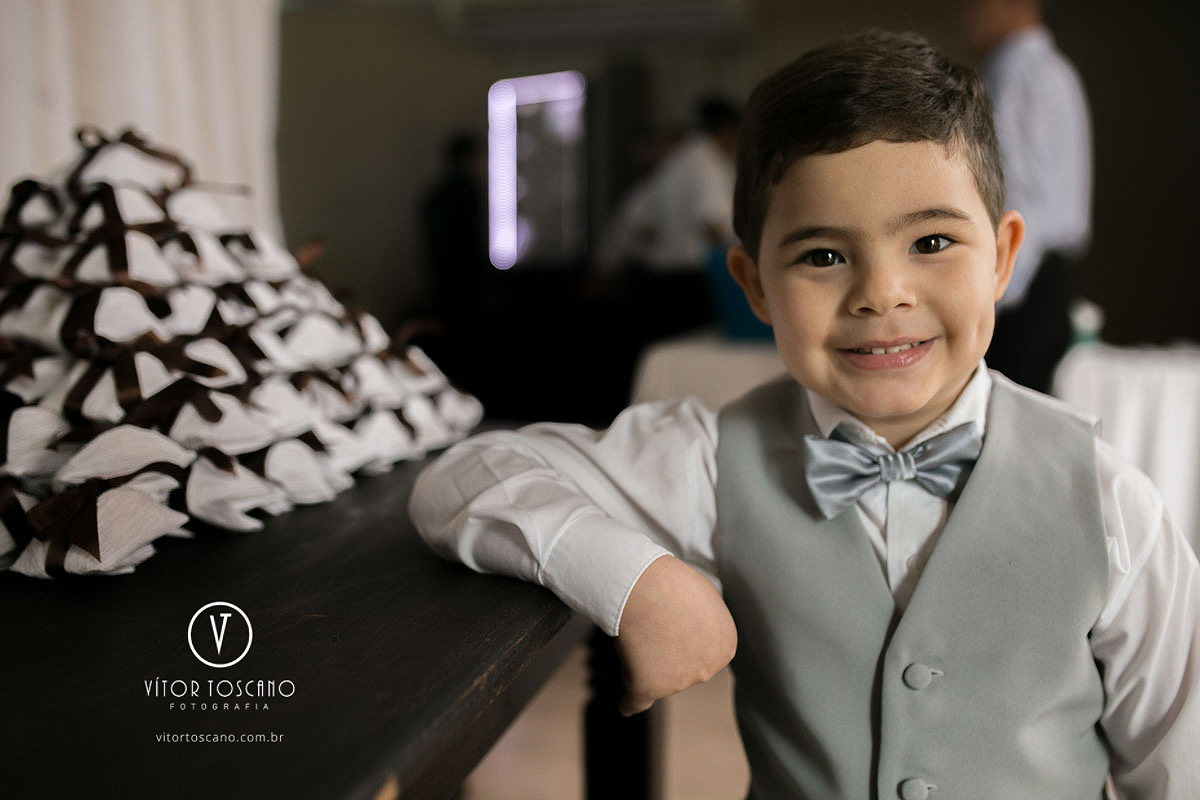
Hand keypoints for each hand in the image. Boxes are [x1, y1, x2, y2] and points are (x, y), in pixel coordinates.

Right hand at [615, 555, 736, 715]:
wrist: (644, 585)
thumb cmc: (671, 583)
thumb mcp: (705, 596)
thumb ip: (707, 619)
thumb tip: (700, 629)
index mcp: (725, 646)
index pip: (703, 651)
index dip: (684, 636)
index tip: (671, 622)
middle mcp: (707, 668)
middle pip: (683, 667)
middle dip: (668, 651)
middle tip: (651, 622)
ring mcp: (678, 681)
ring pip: (655, 677)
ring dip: (644, 660)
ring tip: (637, 628)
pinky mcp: (648, 687)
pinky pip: (636, 702)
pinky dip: (630, 704)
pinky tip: (625, 706)